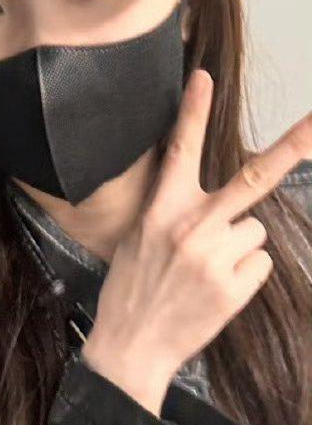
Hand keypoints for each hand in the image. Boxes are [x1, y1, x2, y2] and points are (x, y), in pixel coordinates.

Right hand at [84, 69, 311, 412]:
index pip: (180, 150)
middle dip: (292, 147)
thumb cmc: (131, 289)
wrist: (132, 347)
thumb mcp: (136, 238)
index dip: (193, 111)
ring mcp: (216, 257)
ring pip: (255, 230)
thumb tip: (208, 195)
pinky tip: (216, 288)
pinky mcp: (236, 286)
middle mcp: (191, 227)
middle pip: (253, 178)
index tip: (203, 77)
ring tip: (207, 270)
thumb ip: (170, 210)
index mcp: (161, 211)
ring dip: (240, 245)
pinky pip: (259, 263)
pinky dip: (245, 274)